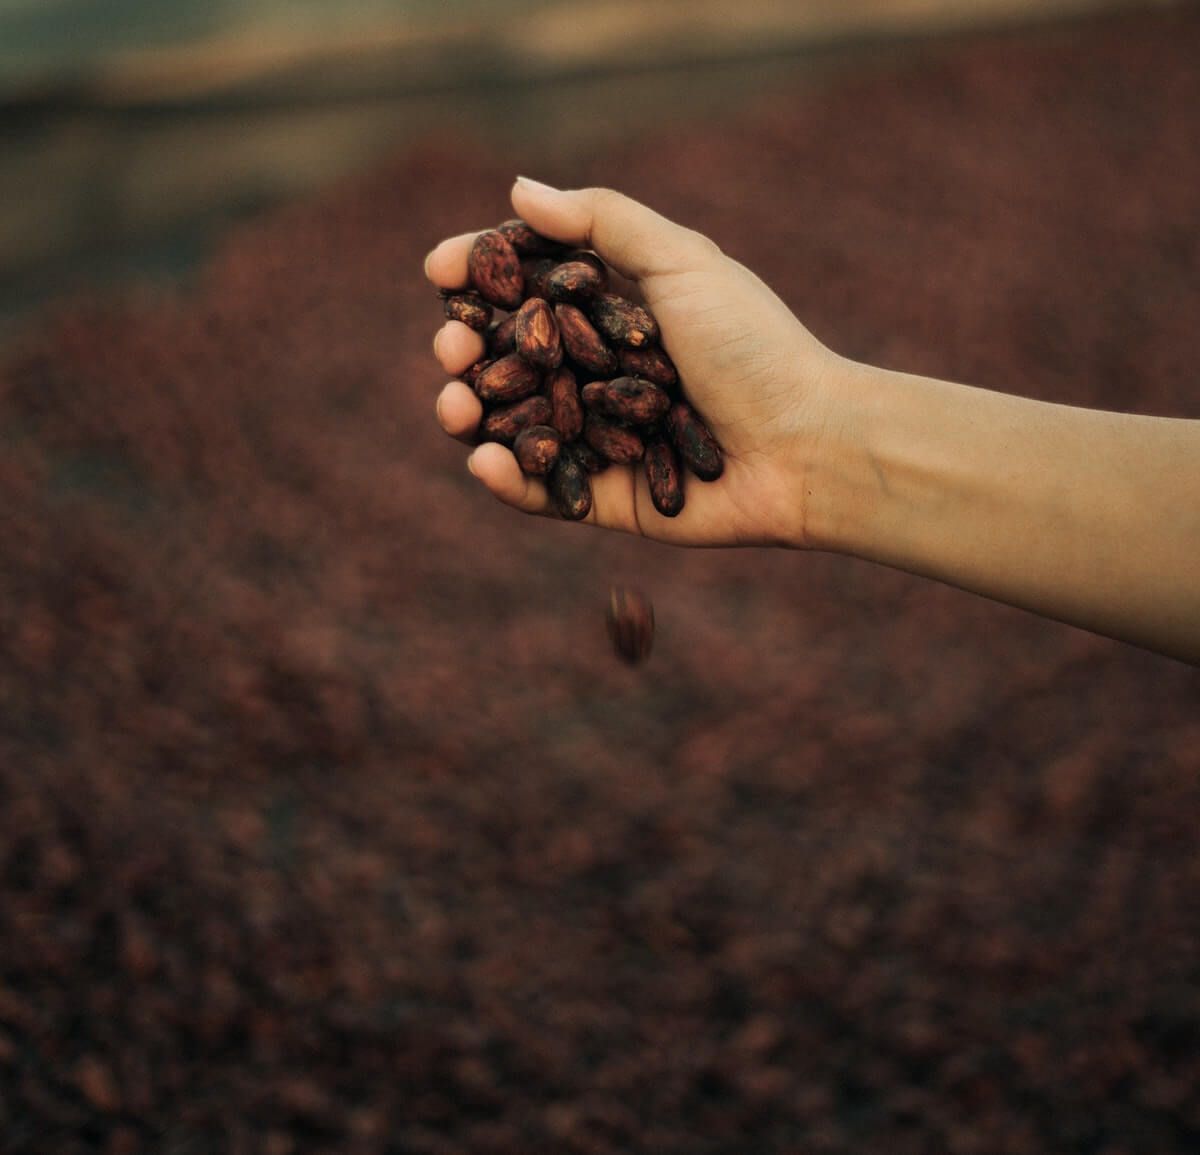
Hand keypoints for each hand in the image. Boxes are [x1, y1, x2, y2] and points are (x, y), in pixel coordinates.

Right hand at [425, 179, 838, 547]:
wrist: (807, 445)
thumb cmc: (753, 346)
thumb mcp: (682, 263)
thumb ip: (602, 221)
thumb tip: (517, 189)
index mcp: (616, 312)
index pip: (530, 288)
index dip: (479, 277)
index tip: (436, 269)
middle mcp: (601, 372)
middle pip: (511, 358)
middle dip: (466, 350)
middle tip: (451, 350)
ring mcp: (601, 437)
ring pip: (516, 424)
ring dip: (471, 412)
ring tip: (454, 403)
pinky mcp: (607, 497)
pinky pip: (545, 491)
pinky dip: (508, 479)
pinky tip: (484, 461)